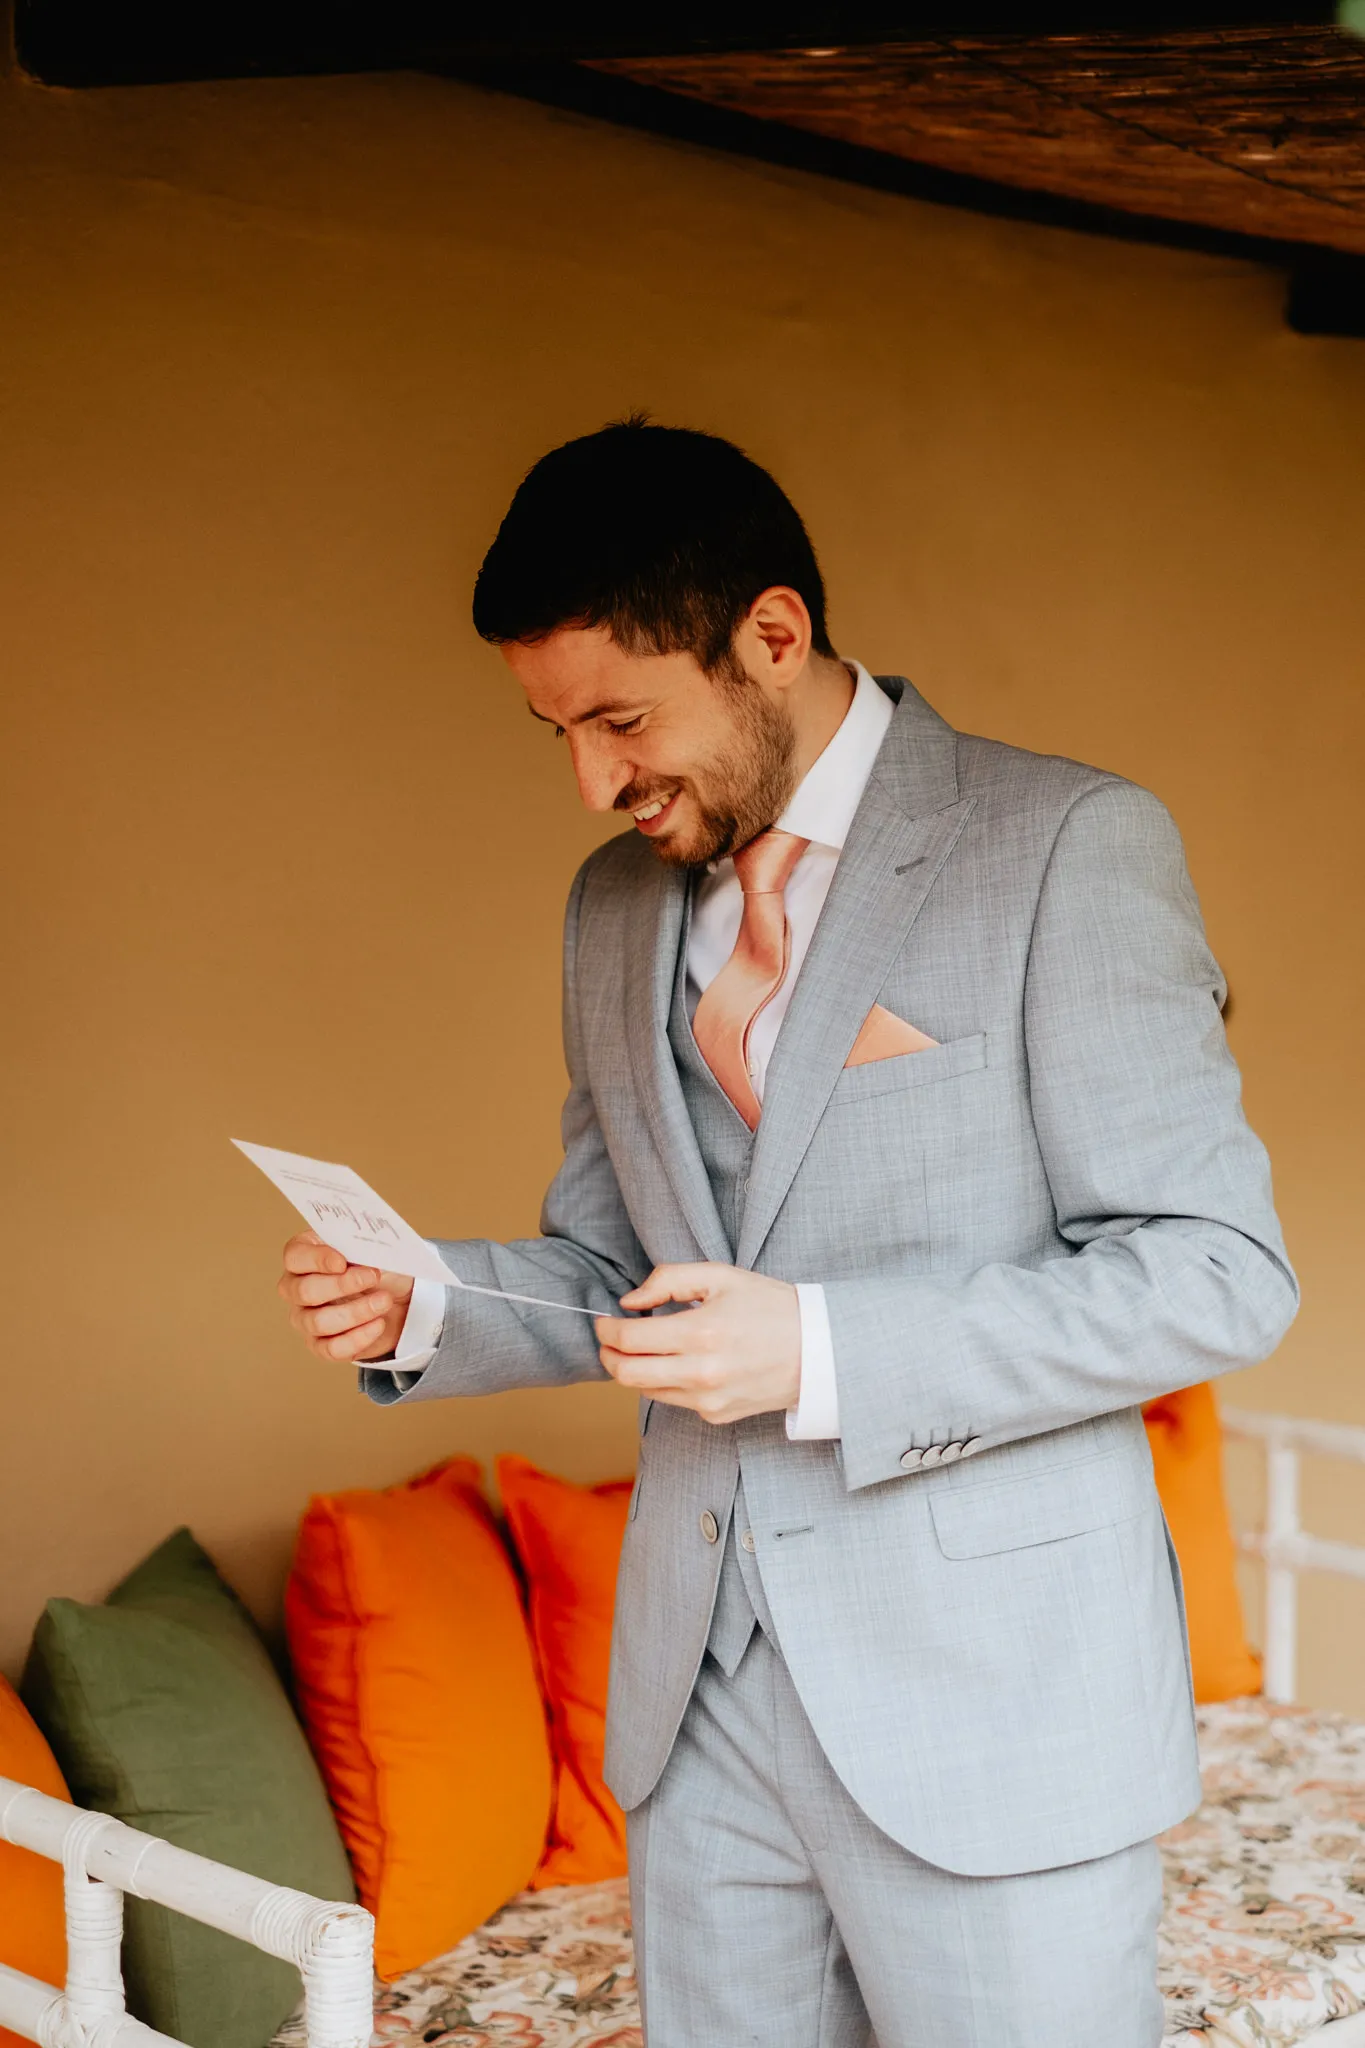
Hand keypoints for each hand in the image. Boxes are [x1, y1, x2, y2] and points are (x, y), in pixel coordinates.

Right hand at [277, 1229, 414, 1362]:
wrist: (400, 1299)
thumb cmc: (380, 1268)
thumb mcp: (374, 1249)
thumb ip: (361, 1246)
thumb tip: (358, 1253)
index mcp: (305, 1256)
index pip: (294, 1256)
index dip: (316, 1260)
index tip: (343, 1263)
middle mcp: (297, 1288)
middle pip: (304, 1291)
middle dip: (342, 1285)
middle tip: (373, 1277)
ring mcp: (305, 1319)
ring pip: (317, 1322)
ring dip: (356, 1312)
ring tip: (384, 1301)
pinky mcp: (321, 1345)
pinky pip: (331, 1348)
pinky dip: (358, 1337)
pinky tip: (378, 1324)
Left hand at [595, 1263, 800, 1425]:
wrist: (818, 1349)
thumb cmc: (770, 1307)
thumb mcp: (721, 1276)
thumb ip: (668, 1280)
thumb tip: (630, 1301)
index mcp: (701, 1333)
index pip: (629, 1338)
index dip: (606, 1330)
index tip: (604, 1321)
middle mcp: (701, 1373)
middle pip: (627, 1374)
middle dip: (609, 1355)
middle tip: (609, 1340)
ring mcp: (708, 1400)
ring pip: (646, 1391)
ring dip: (634, 1370)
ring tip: (643, 1349)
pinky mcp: (716, 1415)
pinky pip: (674, 1400)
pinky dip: (665, 1382)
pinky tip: (680, 1363)